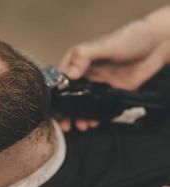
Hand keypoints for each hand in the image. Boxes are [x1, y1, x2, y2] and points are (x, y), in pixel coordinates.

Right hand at [57, 17, 169, 132]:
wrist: (155, 47)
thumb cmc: (129, 39)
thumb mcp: (104, 45)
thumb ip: (84, 57)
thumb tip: (68, 74)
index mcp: (78, 62)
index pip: (61, 80)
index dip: (56, 94)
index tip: (54, 107)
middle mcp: (86, 74)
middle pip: (69, 96)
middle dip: (65, 111)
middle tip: (64, 123)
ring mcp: (98, 85)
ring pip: (83, 104)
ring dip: (79, 117)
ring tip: (80, 125)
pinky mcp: (110, 93)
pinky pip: (99, 108)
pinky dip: (94, 117)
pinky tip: (93, 122)